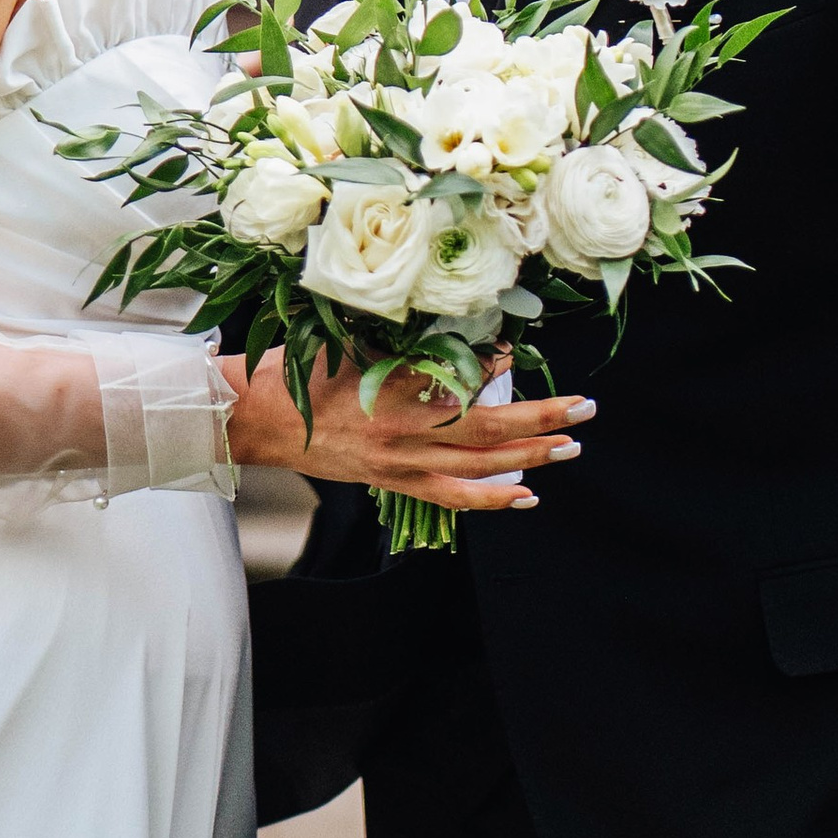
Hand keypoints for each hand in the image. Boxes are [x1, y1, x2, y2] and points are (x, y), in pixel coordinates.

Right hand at [225, 346, 590, 518]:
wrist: (253, 419)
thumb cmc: (295, 371)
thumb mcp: (348, 341)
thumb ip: (403, 344)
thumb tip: (459, 340)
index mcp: (389, 386)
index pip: (464, 380)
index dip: (501, 370)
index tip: (522, 353)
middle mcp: (401, 430)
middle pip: (488, 428)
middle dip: (542, 418)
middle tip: (584, 409)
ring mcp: (398, 462)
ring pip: (479, 466)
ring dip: (529, 456)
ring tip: (568, 447)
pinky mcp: (392, 481)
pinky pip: (451, 496)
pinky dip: (491, 497)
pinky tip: (525, 494)